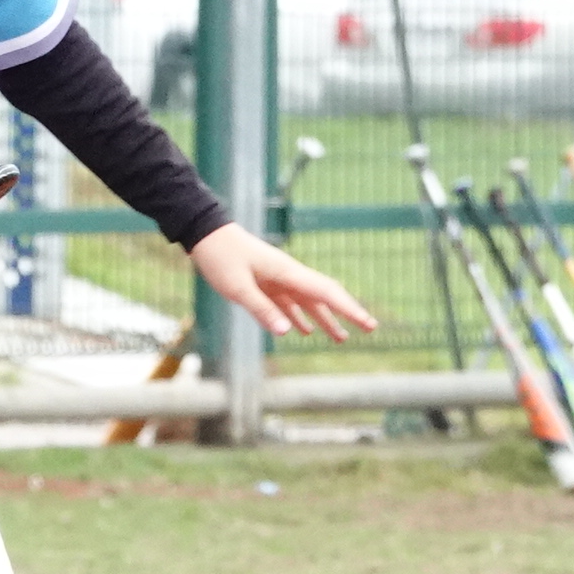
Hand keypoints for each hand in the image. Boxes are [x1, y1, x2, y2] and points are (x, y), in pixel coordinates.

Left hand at [188, 226, 376, 343]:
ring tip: (340, 338)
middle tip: (369, 329)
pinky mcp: (265, 283)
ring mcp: (278, 279)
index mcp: (287, 272)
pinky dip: (299, 316)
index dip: (349, 309)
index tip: (367, 323)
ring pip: (308, 302)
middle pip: (325, 296)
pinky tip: (304, 331)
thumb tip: (287, 332)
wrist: (205, 234)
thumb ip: (262, 309)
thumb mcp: (237, 287)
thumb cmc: (220, 257)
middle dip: (346, 312)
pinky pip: (288, 303)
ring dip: (325, 319)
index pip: (326, 293)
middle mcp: (288, 275)